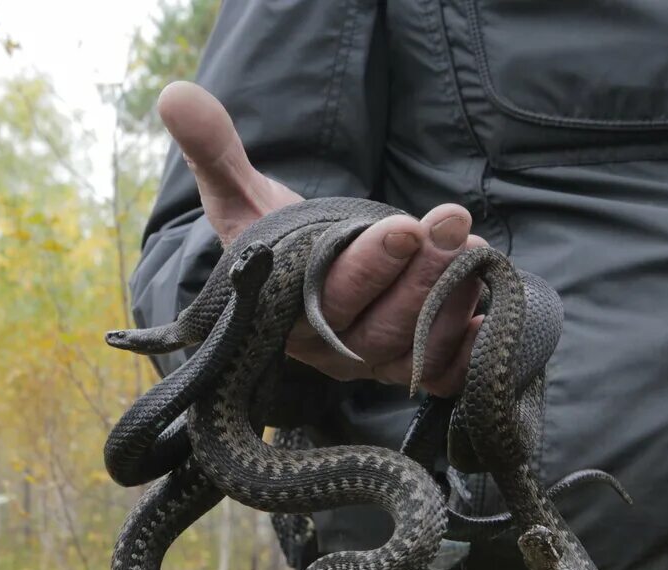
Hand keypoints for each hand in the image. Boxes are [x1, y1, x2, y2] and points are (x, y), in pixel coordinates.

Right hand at [158, 81, 483, 395]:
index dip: (371, 265)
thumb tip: (175, 95)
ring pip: (412, 347)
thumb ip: (216, 152)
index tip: (407, 227)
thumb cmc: (273, 236)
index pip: (330, 292)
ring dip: (449, 303)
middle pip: (379, 324)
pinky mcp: (402, 368)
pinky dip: (466, 356)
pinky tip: (492, 320)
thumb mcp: (239, 196)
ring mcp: (366, 361)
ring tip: (474, 255)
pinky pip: (438, 376)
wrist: (297, 277)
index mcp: (284, 311)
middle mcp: (325, 346)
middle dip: (423, 274)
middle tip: (454, 226)